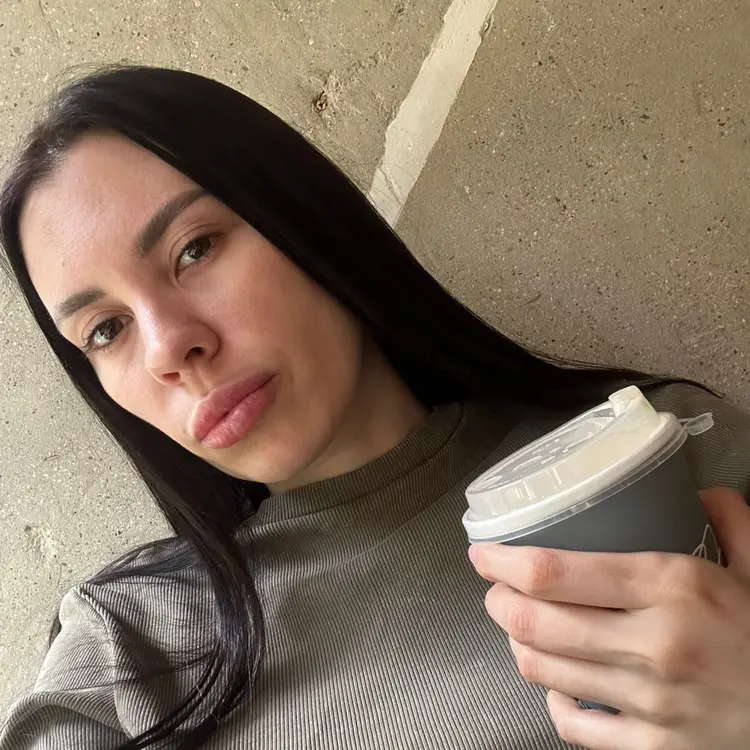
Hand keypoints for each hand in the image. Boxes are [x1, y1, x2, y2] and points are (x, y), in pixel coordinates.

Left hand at [469, 487, 749, 749]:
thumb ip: (727, 517)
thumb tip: (692, 488)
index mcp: (672, 587)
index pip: (554, 572)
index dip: (502, 562)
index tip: (483, 554)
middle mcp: (653, 644)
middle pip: (535, 621)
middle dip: (498, 602)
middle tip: (496, 590)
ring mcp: (650, 703)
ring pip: (542, 670)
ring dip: (517, 643)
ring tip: (519, 626)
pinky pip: (572, 727)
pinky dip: (551, 699)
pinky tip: (556, 682)